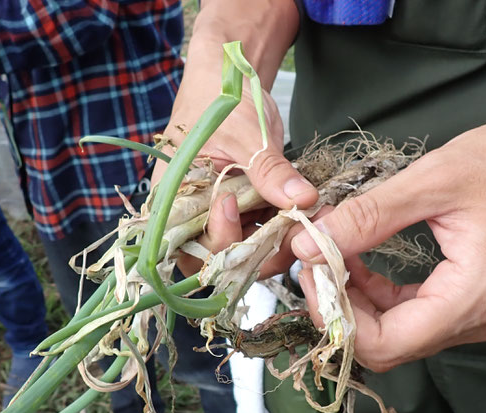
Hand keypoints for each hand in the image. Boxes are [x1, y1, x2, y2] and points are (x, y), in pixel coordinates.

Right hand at [153, 76, 317, 275]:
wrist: (230, 79)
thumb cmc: (220, 98)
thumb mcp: (246, 134)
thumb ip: (270, 171)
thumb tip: (302, 200)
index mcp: (175, 202)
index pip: (193, 247)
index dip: (219, 237)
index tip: (235, 204)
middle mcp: (196, 219)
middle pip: (223, 259)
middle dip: (259, 247)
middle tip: (293, 225)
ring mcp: (223, 219)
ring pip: (249, 252)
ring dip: (281, 241)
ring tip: (310, 218)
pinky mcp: (247, 214)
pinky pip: (265, 233)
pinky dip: (287, 228)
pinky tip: (310, 214)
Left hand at [292, 75, 485, 371]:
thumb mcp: (432, 181)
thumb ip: (367, 219)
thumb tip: (307, 246)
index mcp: (475, 297)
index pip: (386, 343)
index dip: (338, 317)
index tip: (311, 272)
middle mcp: (482, 320)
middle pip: (390, 345)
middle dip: (343, 310)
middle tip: (314, 263)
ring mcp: (483, 314)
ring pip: (401, 333)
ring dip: (359, 302)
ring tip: (331, 256)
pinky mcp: (479, 300)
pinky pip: (418, 315)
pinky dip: (383, 295)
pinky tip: (360, 260)